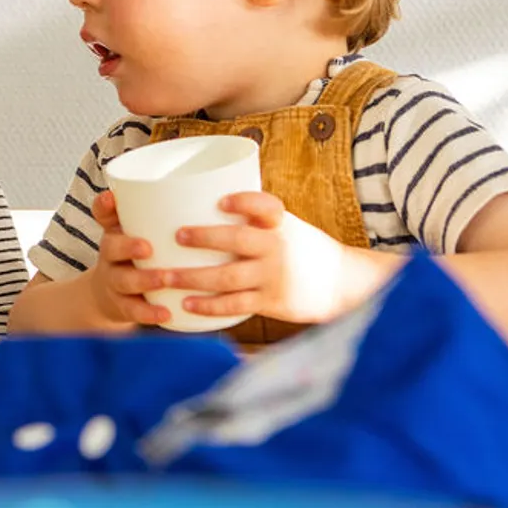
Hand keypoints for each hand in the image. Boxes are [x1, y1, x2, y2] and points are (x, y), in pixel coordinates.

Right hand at [83, 190, 172, 327]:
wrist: (109, 296)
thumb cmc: (137, 257)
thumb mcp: (140, 231)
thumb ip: (164, 214)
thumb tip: (211, 186)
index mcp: (116, 232)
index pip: (103, 214)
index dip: (105, 206)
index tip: (111, 198)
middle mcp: (110, 255)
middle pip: (111, 247)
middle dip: (127, 246)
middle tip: (147, 246)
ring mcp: (115, 282)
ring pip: (124, 280)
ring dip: (144, 279)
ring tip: (165, 279)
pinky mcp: (122, 307)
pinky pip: (133, 311)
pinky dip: (149, 313)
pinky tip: (167, 313)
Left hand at [163, 191, 349, 323]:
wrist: (342, 282)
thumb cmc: (300, 249)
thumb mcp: (285, 226)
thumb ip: (252, 219)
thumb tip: (198, 204)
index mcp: (279, 223)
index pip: (265, 205)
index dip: (244, 201)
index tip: (221, 202)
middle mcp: (277, 247)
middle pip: (238, 239)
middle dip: (204, 238)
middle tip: (177, 236)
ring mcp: (274, 275)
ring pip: (228, 277)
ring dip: (193, 278)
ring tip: (166, 277)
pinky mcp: (272, 301)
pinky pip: (235, 304)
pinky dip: (209, 306)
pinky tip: (187, 305)